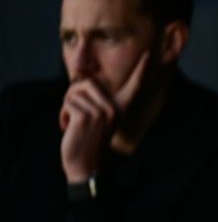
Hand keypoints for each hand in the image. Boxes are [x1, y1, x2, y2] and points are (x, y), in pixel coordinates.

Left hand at [59, 51, 147, 181]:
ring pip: (74, 92)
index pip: (135, 87)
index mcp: (120, 109)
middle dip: (72, 93)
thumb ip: (93, 100)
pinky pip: (68, 103)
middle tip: (73, 112)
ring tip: (72, 123)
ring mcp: (102, 113)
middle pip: (87, 82)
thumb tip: (81, 78)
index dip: (143, 70)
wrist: (85, 166)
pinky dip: (63, 115)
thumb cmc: (87, 141)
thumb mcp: (96, 119)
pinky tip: (68, 128)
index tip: (150, 56)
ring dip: (66, 107)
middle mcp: (115, 109)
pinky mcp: (88, 116)